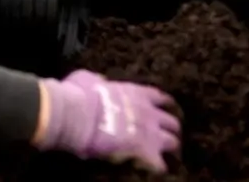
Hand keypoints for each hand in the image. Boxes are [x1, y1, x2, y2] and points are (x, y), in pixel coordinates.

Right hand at [35, 70, 180, 172]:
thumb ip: (98, 80)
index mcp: (135, 93)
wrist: (76, 114)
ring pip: (173, 142)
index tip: (159, 112)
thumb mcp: (87, 79)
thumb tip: (99, 81)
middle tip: (160, 137)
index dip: (162, 106)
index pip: (160, 98)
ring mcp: (150, 132)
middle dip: (168, 130)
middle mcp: (148, 111)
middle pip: (172, 122)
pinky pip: (161, 165)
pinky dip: (157, 168)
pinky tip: (150, 170)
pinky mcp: (146, 152)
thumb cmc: (78, 95)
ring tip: (159, 157)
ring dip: (167, 149)